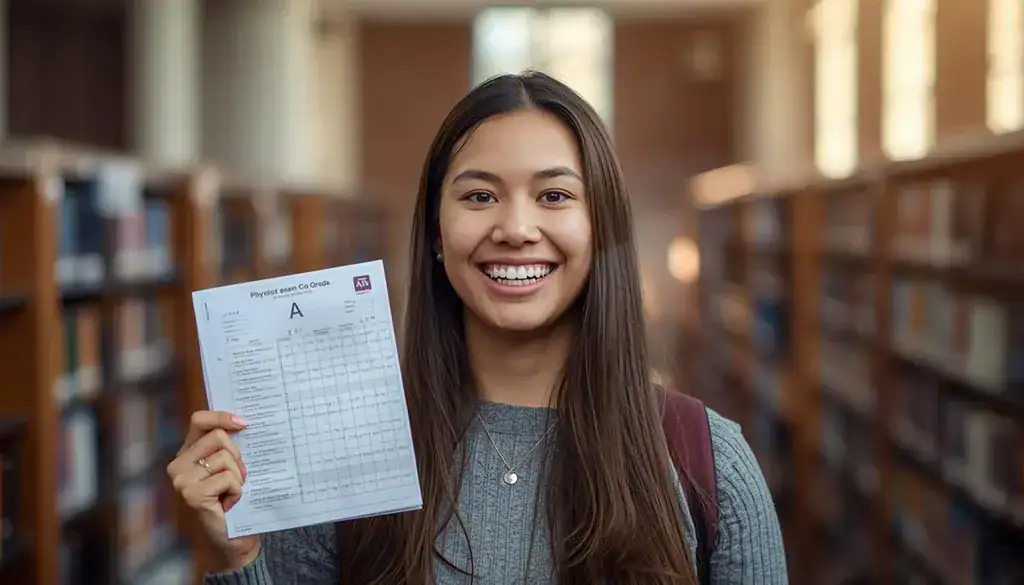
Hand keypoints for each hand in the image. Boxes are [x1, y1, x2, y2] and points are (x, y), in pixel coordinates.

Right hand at [167, 410, 260, 571]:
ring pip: (225, 458)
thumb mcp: (230, 467)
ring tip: (231, 493)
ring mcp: (182, 480)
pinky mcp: (192, 494)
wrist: (233, 539)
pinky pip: (228, 478)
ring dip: (238, 476)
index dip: (221, 416)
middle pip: (218, 437)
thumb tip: (244, 421)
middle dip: (237, 455)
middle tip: (238, 476)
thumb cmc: (234, 500)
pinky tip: (229, 503)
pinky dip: (237, 490)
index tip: (244, 423)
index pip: (199, 420)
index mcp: (187, 453)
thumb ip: (228, 447)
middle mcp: (178, 465)